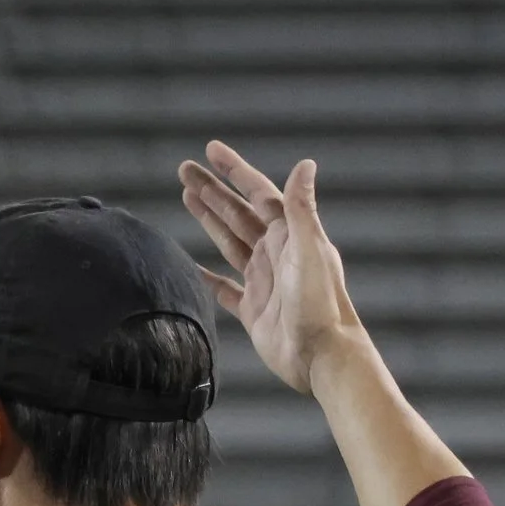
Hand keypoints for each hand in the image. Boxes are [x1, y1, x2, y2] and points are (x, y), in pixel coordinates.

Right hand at [177, 141, 363, 396]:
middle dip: (211, 190)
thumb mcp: (310, 250)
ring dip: (208, 219)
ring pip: (228, 241)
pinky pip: (224, 287)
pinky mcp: (252, 309)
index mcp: (289, 235)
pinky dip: (207, 276)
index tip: (210, 150)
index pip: (257, 193)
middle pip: (237, 213)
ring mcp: (262, 280)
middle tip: (184, 170)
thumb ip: (302, 209)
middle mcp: (275, 253)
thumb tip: (305, 163)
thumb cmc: (320, 304)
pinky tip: (192, 266)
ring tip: (186, 198)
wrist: (321, 355)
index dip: (234, 170)